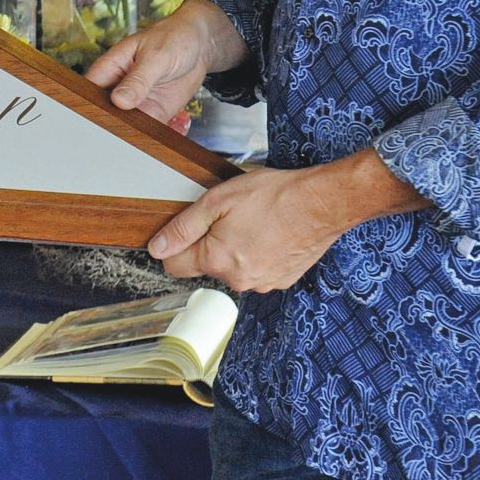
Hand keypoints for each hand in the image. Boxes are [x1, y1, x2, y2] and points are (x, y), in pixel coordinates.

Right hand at [87, 0, 239, 131]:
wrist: (199, 46)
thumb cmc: (172, 39)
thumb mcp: (156, 56)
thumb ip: (138, 79)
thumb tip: (119, 101)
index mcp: (109, 68)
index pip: (88, 91)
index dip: (85, 107)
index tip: (91, 123)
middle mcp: (118, 88)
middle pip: (103, 112)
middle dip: (106, 127)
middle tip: (112, 141)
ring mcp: (135, 103)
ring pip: (123, 125)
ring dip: (127, 136)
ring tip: (132, 146)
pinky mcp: (153, 113)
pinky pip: (146, 129)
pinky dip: (149, 138)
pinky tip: (151, 145)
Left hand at [147, 151, 426, 291]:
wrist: (323, 203)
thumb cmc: (274, 195)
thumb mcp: (218, 199)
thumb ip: (184, 227)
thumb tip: (157, 248)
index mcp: (217, 260)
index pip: (174, 267)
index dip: (174, 246)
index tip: (184, 230)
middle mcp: (237, 280)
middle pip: (205, 266)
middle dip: (209, 244)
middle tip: (227, 216)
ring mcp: (262, 283)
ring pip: (232, 269)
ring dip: (235, 250)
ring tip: (253, 222)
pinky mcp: (282, 281)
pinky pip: (257, 270)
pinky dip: (258, 254)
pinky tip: (270, 233)